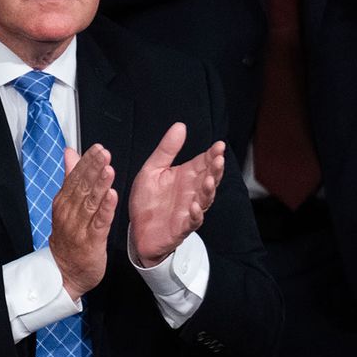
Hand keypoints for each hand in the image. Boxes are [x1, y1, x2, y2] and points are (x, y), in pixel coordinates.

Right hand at [48, 144, 117, 300]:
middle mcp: (70, 212)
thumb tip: (70, 152)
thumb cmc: (68, 238)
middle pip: (82, 187)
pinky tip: (112, 197)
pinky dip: (105, 209)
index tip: (97, 148)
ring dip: (100, 185)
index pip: (75, 177)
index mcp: (64, 202)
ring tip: (108, 169)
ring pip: (90, 203)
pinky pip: (99, 223)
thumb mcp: (66, 204)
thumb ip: (71, 176)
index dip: (87, 162)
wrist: (64, 273)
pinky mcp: (91, 242)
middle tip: (104, 153)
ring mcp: (79, 227)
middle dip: (94, 168)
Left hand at [129, 123, 223, 266]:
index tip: (219, 145)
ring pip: (205, 198)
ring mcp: (189, 209)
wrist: (137, 230)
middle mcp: (191, 191)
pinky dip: (195, 214)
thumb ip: (167, 150)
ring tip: (210, 180)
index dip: (212, 154)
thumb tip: (180, 126)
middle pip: (209, 178)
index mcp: (186, 176)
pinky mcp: (182, 226)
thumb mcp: (153, 169)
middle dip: (216, 169)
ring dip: (209, 190)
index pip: (204, 162)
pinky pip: (192, 221)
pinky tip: (195, 206)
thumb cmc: (148, 200)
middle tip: (219, 159)